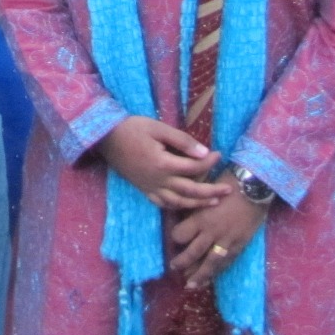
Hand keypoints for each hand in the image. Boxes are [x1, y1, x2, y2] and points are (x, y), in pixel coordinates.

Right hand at [101, 116, 222, 209]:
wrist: (105, 137)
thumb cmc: (132, 128)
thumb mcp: (158, 128)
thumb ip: (182, 141)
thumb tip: (204, 152)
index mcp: (163, 164)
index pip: (193, 167)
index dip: (209, 162)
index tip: (219, 155)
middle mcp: (158, 180)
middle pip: (190, 190)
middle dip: (211, 191)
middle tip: (229, 191)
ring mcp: (150, 187)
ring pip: (178, 201)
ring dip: (198, 204)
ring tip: (214, 203)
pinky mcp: (143, 189)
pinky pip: (162, 203)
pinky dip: (177, 207)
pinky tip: (185, 205)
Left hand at [167, 182, 268, 287]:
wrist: (254, 186)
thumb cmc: (228, 183)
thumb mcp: (204, 189)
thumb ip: (193, 202)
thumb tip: (182, 208)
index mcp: (200, 217)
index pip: (180, 235)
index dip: (175, 238)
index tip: (174, 240)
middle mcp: (211, 232)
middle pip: (192, 253)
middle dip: (181, 262)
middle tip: (174, 268)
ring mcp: (226, 240)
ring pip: (209, 263)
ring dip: (198, 275)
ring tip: (189, 285)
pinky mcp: (239, 244)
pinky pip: (226, 262)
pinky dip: (217, 272)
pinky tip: (211, 279)